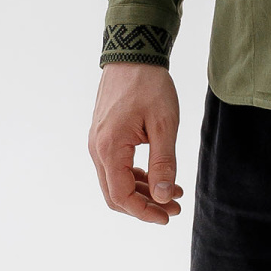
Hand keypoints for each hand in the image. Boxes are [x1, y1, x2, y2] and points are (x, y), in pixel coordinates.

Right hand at [89, 63, 182, 224]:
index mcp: (109, 148)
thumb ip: (163, 163)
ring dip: (142, 192)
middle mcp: (97, 149)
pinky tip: (160, 177)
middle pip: (115, 194)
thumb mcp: (164, 125)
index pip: (121, 196)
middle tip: (173, 209)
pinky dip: (136, 177)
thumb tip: (162, 198)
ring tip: (173, 194)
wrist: (133, 54)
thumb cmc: (150, 86)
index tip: (168, 216)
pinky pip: (116, 167)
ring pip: (115, 182)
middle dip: (144, 206)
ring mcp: (98, 143)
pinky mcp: (104, 137)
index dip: (144, 212)